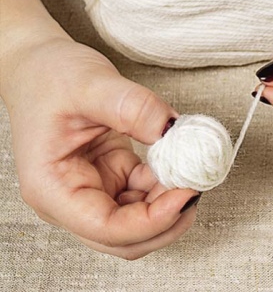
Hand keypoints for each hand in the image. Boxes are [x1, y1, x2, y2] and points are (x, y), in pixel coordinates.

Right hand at [1, 37, 197, 258]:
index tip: (186, 193)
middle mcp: (71, 200)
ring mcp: (94, 192)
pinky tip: (177, 163)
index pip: (106, 228)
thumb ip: (133, 108)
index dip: (152, 221)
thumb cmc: (50, 78)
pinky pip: (145, 197)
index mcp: (53, 188)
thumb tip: (173, 131)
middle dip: (166, 220)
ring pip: (140, 223)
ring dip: (169, 204)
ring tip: (189, 171)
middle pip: (126, 239)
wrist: (42, 68)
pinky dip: (165, 186)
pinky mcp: (112, 179)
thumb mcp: (90, 84)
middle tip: (196, 187)